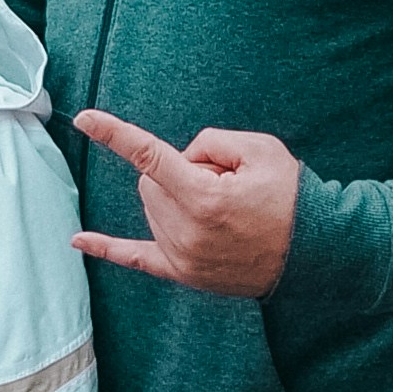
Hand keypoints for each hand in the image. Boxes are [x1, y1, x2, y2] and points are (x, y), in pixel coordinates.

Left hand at [69, 107, 302, 296]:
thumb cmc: (289, 196)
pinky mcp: (184, 273)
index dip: (114, 133)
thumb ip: (210, 141)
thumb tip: (178, 160)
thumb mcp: (259, 149)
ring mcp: (182, 256)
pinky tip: (78, 241)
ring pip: (151, 208)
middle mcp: (186, 230)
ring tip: (222, 209)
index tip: (84, 118)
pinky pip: (136, 258)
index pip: (148, 155)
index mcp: (203, 197)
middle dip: (178, 171)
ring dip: (174, 198)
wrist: (314, 251)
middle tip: (223, 182)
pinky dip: (107, 247)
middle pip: (150, 182)